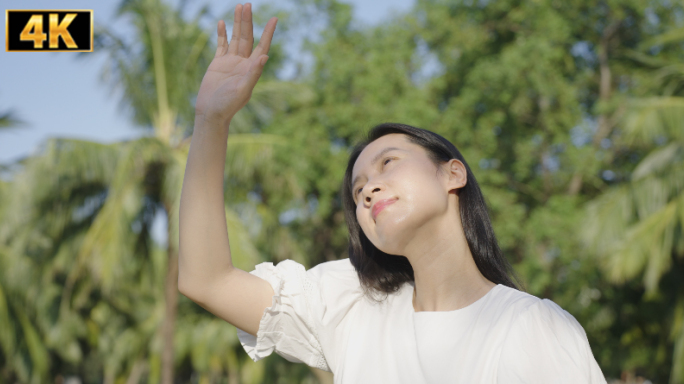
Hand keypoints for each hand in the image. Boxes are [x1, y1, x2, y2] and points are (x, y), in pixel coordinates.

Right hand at [195, 3, 276, 126]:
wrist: (211, 113)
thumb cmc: (228, 105)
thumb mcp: (243, 89)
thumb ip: (253, 73)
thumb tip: (264, 56)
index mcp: (251, 68)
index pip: (262, 46)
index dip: (268, 32)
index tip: (274, 19)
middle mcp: (243, 63)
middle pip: (247, 38)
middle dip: (248, 21)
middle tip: (248, 4)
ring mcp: (230, 62)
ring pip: (235, 38)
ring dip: (237, 23)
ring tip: (239, 7)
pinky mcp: (218, 64)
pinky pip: (221, 45)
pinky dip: (222, 34)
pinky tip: (222, 23)